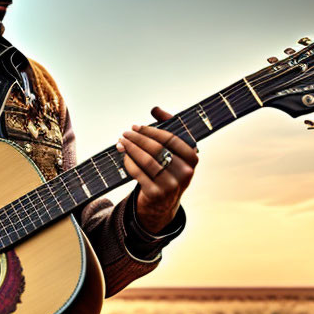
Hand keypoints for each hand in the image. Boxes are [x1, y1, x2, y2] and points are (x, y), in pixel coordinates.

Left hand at [116, 106, 198, 233]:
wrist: (163, 203)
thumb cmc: (167, 169)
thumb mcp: (173, 152)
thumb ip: (168, 127)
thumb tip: (156, 109)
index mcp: (192, 159)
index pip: (170, 139)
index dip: (151, 130)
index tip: (136, 126)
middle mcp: (184, 173)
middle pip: (157, 149)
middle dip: (137, 138)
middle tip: (125, 132)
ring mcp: (171, 185)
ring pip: (146, 160)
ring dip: (130, 148)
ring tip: (121, 141)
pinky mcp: (155, 194)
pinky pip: (138, 173)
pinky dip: (128, 162)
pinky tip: (124, 155)